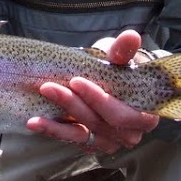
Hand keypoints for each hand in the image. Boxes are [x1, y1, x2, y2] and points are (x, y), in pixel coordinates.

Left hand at [26, 30, 159, 153]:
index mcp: (145, 115)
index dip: (99, 100)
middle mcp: (130, 134)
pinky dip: (53, 131)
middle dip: (72, 105)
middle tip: (48, 87)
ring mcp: (111, 142)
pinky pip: (72, 140)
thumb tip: (130, 36)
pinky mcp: (92, 144)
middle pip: (99, 123)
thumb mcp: (121, 56)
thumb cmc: (121, 67)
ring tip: (35, 114)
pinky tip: (35, 123)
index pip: (122, 113)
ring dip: (57, 124)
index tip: (76, 81)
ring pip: (83, 134)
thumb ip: (124, 50)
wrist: (112, 79)